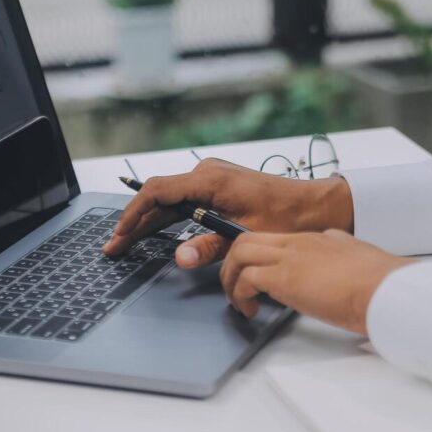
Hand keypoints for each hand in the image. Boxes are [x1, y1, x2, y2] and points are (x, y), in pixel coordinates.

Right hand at [104, 158, 353, 266]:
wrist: (317, 207)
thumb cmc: (287, 218)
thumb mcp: (246, 237)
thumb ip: (210, 246)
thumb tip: (180, 258)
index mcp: (210, 179)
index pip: (157, 192)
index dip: (133, 214)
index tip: (119, 234)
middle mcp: (207, 174)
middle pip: (159, 197)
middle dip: (135, 223)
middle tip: (114, 247)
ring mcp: (213, 179)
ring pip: (170, 200)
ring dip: (149, 221)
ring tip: (127, 242)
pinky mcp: (220, 187)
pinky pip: (185, 201)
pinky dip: (168, 217)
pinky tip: (155, 232)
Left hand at [218, 229, 414, 333]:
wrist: (386, 290)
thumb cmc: (379, 282)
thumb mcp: (356, 256)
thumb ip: (341, 251)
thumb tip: (338, 255)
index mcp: (315, 239)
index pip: (272, 238)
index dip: (256, 257)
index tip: (254, 277)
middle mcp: (298, 243)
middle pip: (246, 239)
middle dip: (232, 264)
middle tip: (235, 289)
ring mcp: (290, 257)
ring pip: (239, 253)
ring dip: (231, 279)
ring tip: (239, 303)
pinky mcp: (285, 278)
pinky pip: (246, 279)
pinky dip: (240, 296)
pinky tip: (251, 312)